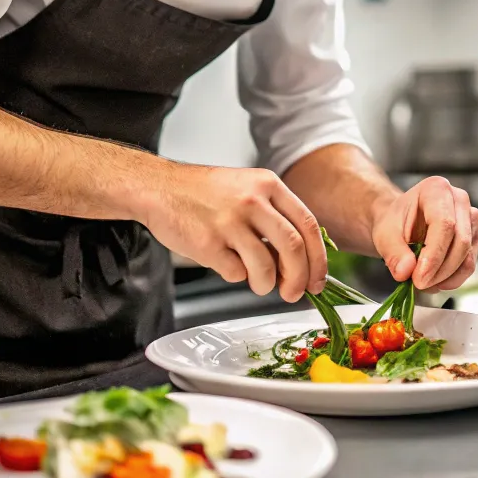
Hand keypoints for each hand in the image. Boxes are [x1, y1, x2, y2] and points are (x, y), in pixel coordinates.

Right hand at [141, 164, 326, 302]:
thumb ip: (273, 216)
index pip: (308, 225)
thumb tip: (301, 259)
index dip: (318, 258)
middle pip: (293, 248)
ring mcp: (230, 221)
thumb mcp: (246, 188)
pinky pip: (235, 273)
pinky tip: (226, 263)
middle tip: (293, 293)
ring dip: (266, 285)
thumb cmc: (203, 193)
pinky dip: (236, 277)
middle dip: (298, 279)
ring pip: (266, 267)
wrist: (159, 187)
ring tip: (257, 283)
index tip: (317, 280)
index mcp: (267, 184)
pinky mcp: (208, 242)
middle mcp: (252, 200)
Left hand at [371, 176, 477, 291]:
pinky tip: (434, 281)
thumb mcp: (385, 234)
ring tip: (423, 283)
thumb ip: (393, 252)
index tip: (418, 278)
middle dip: (439, 270)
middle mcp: (459, 200)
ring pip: (467, 256)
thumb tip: (405, 272)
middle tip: (418, 284)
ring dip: (446, 277)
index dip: (434, 255)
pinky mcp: (474, 237)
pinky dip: (452, 278)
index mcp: (436, 189)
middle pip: (460, 242)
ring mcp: (470, 218)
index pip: (444, 224)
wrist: (401, 223)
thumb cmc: (394, 223)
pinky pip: (469, 264)